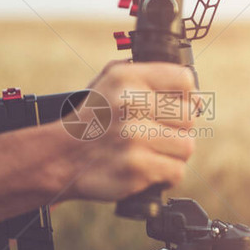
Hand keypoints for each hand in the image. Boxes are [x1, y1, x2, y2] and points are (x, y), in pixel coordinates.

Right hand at [61, 61, 196, 201]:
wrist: (59, 157)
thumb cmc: (91, 120)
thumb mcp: (108, 81)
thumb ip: (145, 74)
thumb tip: (191, 89)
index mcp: (127, 78)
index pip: (185, 81)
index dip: (185, 97)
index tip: (174, 108)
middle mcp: (132, 104)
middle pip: (189, 116)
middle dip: (177, 128)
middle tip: (156, 133)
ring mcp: (135, 137)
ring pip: (186, 146)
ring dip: (172, 154)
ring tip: (151, 152)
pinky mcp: (137, 167)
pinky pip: (176, 172)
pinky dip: (165, 175)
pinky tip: (148, 169)